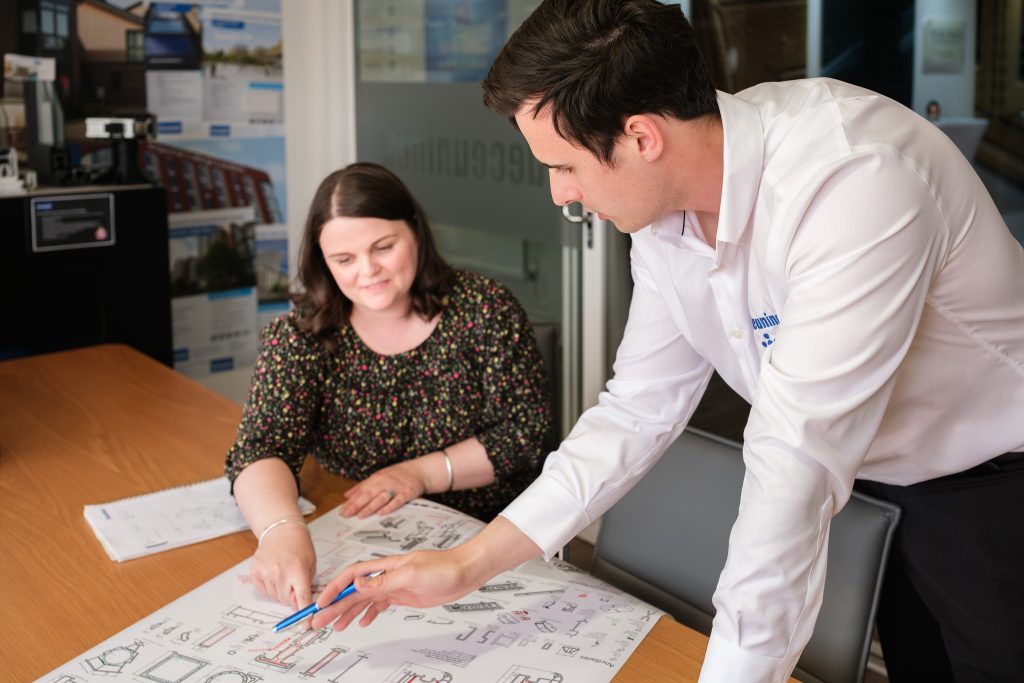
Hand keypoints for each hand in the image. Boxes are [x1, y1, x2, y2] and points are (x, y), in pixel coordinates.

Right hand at [249, 522, 315, 610]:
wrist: (281, 530)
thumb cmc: (300, 546)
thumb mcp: (310, 564)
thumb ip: (305, 585)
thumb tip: (297, 606)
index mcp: (297, 570)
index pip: (302, 598)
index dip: (305, 613)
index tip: (307, 625)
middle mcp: (280, 572)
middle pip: (286, 601)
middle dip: (292, 597)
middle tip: (294, 582)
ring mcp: (265, 572)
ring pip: (274, 597)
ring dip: (281, 591)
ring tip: (284, 574)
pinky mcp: (255, 572)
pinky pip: (263, 591)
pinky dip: (270, 587)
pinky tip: (274, 573)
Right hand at [309, 547, 482, 630]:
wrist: (465, 571)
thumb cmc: (443, 567)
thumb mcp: (412, 574)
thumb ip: (384, 581)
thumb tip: (358, 584)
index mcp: (384, 567)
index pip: (351, 576)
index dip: (334, 589)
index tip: (321, 603)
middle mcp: (386, 576)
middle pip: (353, 591)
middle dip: (334, 606)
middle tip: (319, 621)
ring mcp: (394, 585)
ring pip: (364, 600)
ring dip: (348, 612)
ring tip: (335, 625)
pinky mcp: (403, 595)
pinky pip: (379, 605)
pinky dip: (369, 614)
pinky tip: (363, 623)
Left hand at [340, 460, 429, 517]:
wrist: (419, 471)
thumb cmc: (398, 475)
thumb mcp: (378, 476)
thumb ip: (362, 486)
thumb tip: (347, 495)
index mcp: (376, 478)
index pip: (361, 491)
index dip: (351, 501)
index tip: (342, 510)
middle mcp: (385, 482)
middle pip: (368, 494)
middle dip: (356, 505)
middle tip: (347, 514)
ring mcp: (396, 488)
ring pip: (381, 498)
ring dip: (370, 507)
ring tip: (360, 515)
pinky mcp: (406, 493)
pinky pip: (396, 501)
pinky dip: (389, 507)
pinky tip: (381, 513)